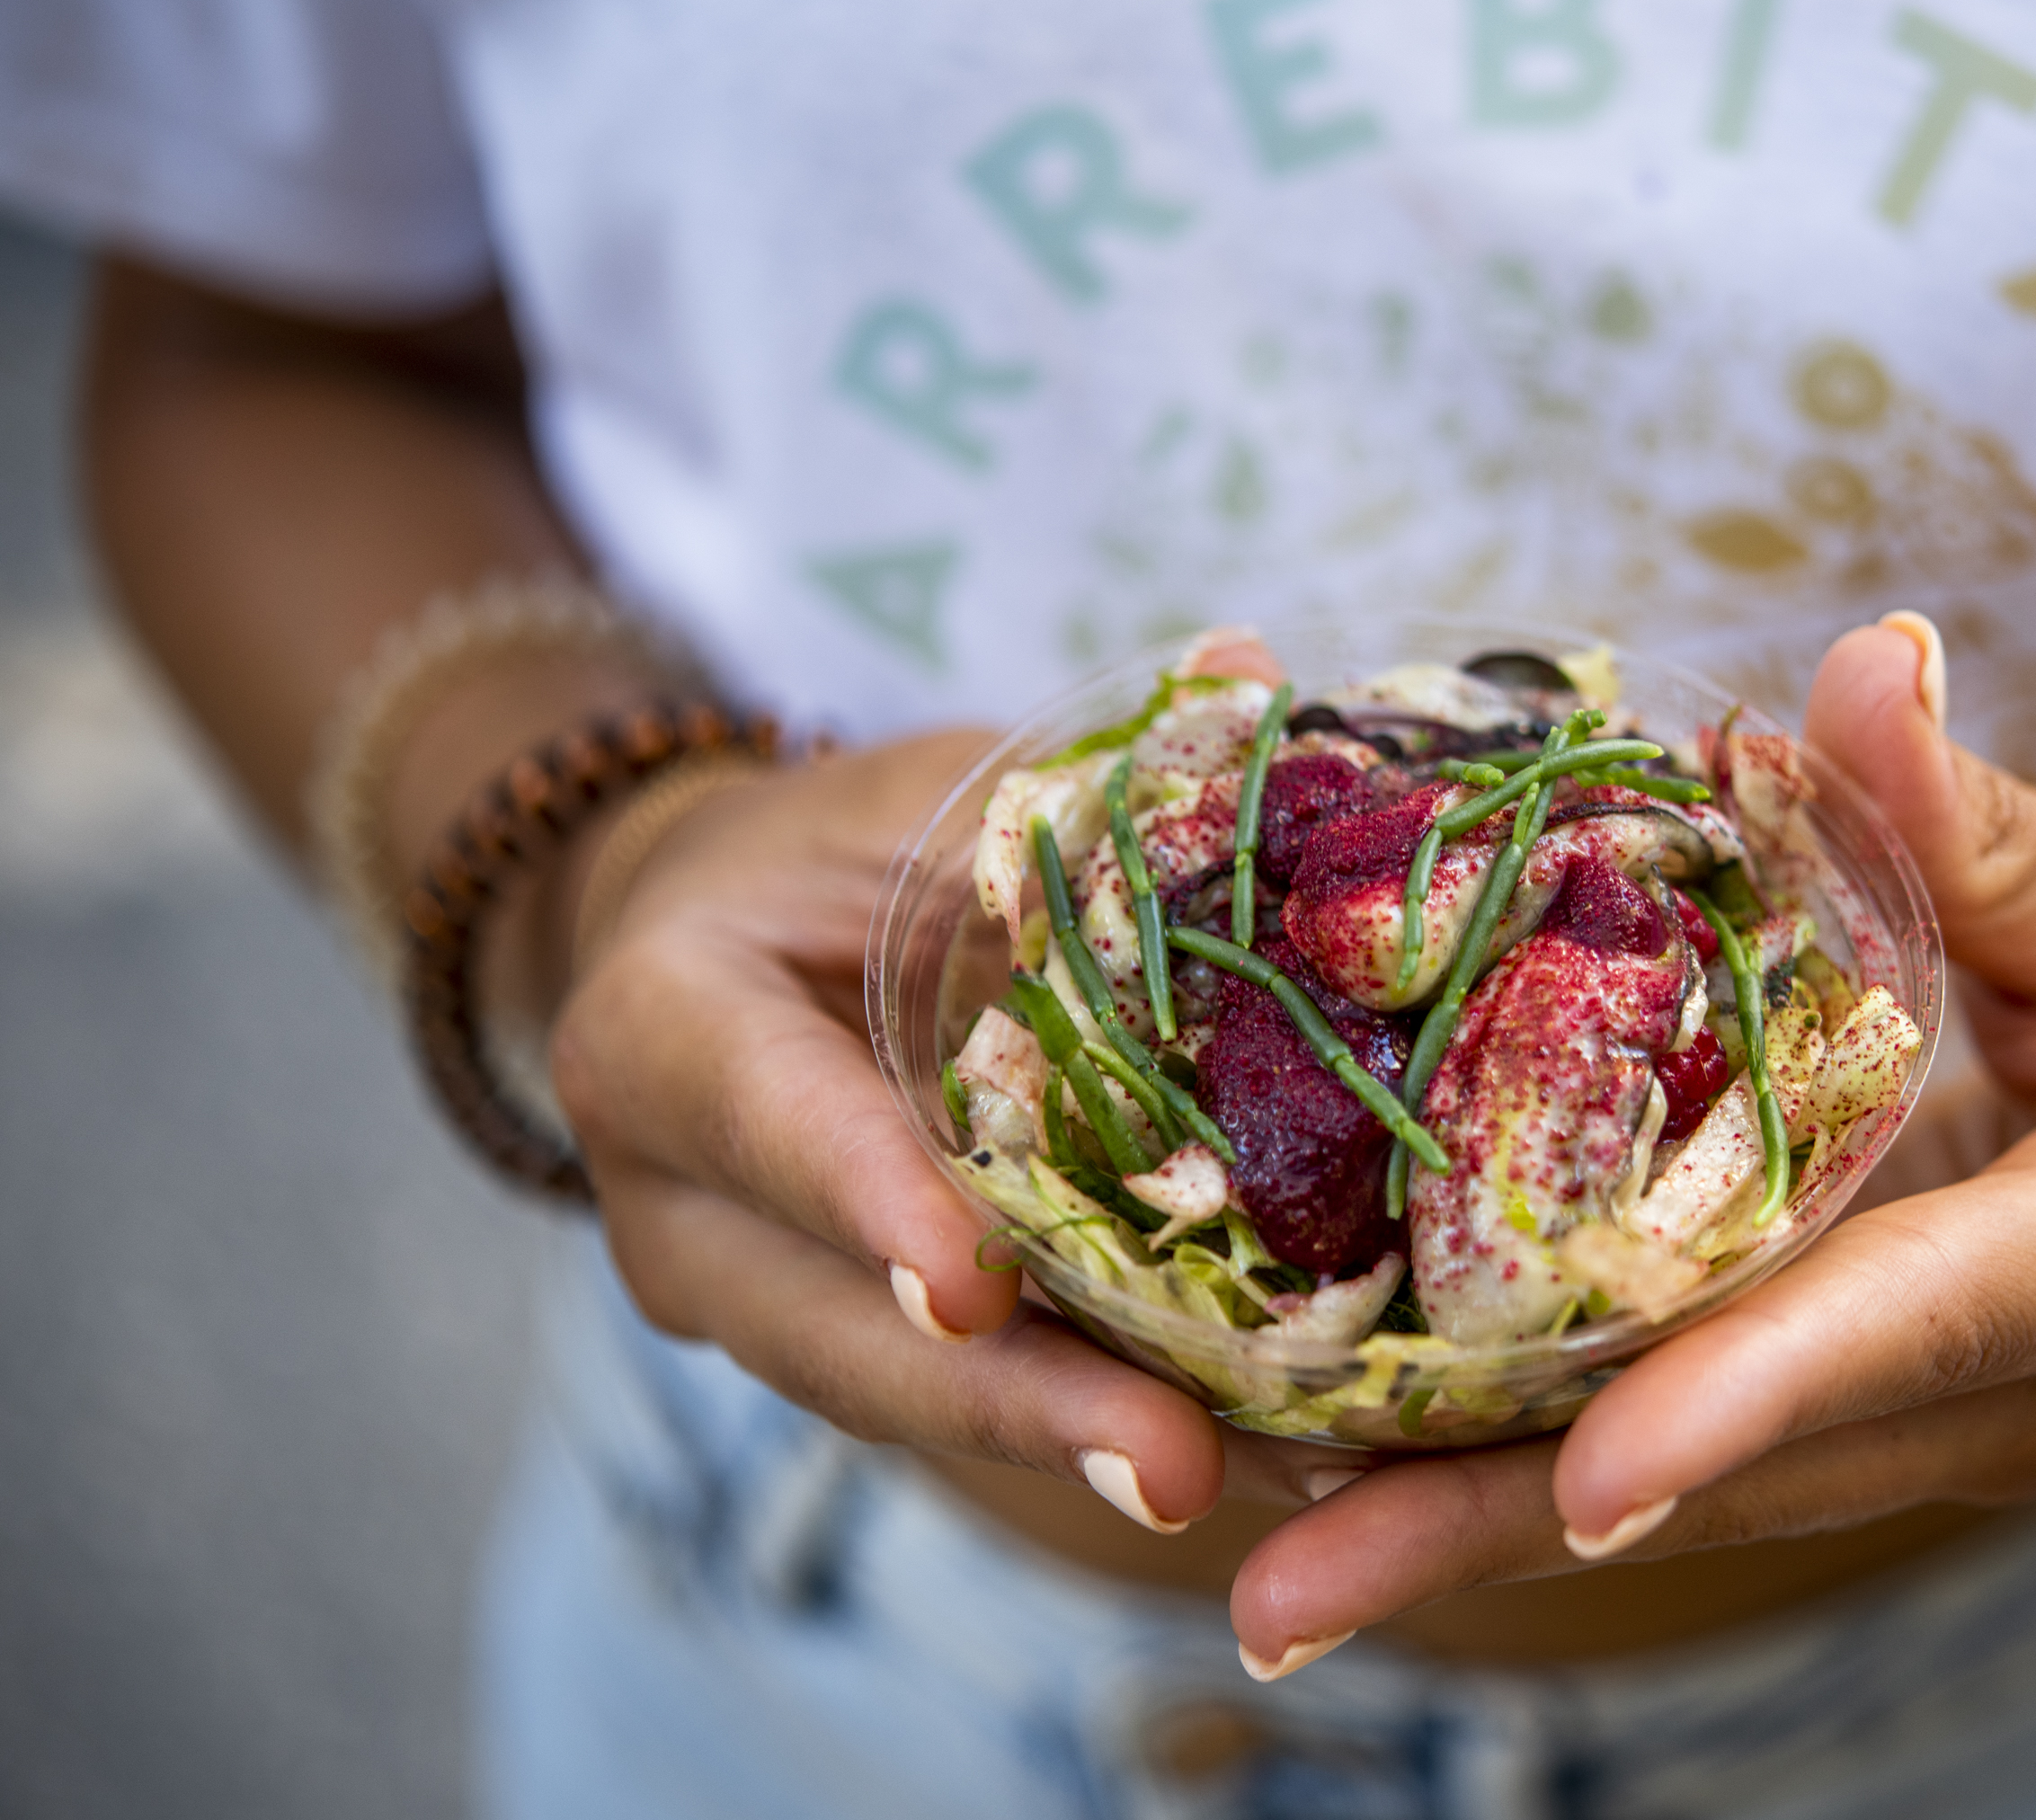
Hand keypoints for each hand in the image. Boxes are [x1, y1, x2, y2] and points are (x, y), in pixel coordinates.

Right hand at [550, 730, 1345, 1532]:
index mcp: (666, 1031)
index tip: (969, 1287)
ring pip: (902, 1397)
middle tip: (1170, 1467)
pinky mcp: (836, 1353)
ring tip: (1261, 1478)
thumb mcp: (915, 792)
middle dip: (1011, 1405)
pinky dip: (1098, 1427)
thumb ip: (1058, 776)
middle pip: (836, 1328)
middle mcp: (680, 1203)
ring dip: (1079, 1444)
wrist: (711, 953)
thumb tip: (1252, 665)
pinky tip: (1261, 1460)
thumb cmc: (828, 856)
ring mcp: (750, 1302)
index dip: (862, 1199)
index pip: (764, 1115)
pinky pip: (959, 1404)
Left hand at [1223, 613, 2035, 1674]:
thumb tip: (1858, 666)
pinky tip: (1353, 1456)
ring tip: (1254, 1545)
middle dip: (1506, 1527)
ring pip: (1687, 1493)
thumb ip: (1991, 826)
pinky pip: (1683, 1445)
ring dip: (1470, 1521)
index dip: (1748, 1398)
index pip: (1917, 1326)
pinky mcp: (1866, 1419)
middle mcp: (2015, 1394)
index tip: (1586, 1476)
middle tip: (1279, 1592)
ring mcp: (1935, 1433)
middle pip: (1741, 1473)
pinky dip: (1520, 1455)